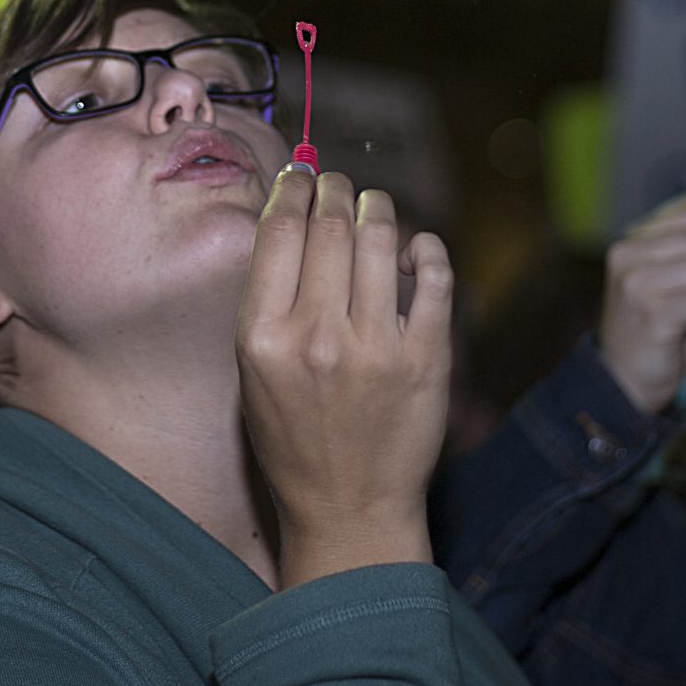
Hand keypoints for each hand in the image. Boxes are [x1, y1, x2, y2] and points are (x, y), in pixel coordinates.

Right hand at [236, 169, 454, 588]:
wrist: (348, 508)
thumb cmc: (294, 438)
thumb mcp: (253, 371)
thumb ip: (269, 300)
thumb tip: (294, 219)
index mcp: (263, 338)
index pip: (280, 232)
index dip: (294, 190)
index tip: (302, 177)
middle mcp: (316, 338)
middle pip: (331, 224)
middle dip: (336, 189)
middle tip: (339, 185)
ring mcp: (375, 348)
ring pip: (381, 237)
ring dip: (378, 208)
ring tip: (375, 209)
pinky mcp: (426, 359)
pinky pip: (432, 275)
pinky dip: (425, 248)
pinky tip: (414, 251)